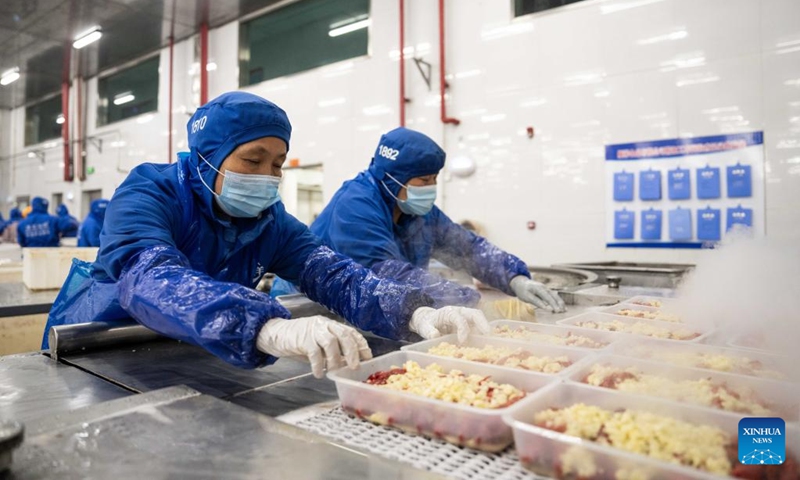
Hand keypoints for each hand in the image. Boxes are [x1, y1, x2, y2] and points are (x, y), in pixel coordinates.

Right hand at [256, 316, 372, 377]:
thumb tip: (348, 365)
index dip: (361, 344)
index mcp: (331, 325)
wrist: (276, 334)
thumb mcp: (319, 344)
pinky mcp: (302, 338)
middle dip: (352, 352)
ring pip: (331, 342)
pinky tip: (319, 373)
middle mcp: (324, 325)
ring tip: (335, 371)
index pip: (351, 332)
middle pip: (344, 335)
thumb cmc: (299, 341)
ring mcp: (313, 330)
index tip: (368, 357)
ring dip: (336, 359)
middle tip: (355, 367)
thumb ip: (332, 351)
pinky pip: (314, 352)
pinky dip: (319, 365)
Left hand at [409, 306, 490, 342]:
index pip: (459, 318)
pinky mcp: (470, 324)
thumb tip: (435, 335)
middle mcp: (460, 312)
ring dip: (486, 328)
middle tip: (488, 334)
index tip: (462, 341)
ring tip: (492, 340)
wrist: (428, 320)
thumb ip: (429, 331)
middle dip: (483, 322)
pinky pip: (479, 327)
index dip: (462, 328)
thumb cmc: (427, 323)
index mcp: (449, 312)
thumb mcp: (424, 327)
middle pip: (475, 313)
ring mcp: (466, 317)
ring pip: (480, 319)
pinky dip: (484, 333)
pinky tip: (488, 342)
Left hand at [510, 276, 565, 312]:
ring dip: (560, 302)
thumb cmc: (523, 291)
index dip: (552, 304)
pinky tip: (562, 307)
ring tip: (565, 310)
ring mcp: (546, 289)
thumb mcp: (526, 297)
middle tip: (562, 312)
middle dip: (558, 304)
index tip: (556, 310)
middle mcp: (544, 288)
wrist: (521, 283)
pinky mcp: (547, 291)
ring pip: (555, 296)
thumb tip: (546, 308)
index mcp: (538, 288)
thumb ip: (536, 301)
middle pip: (553, 296)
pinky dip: (558, 301)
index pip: (547, 297)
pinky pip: (554, 296)